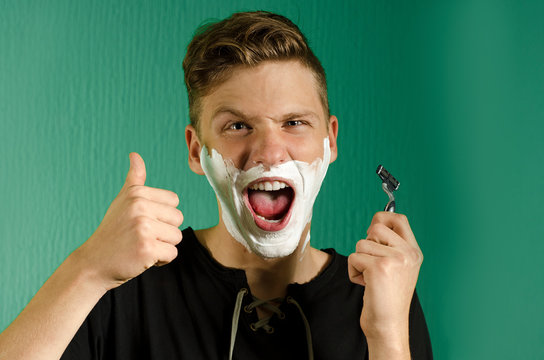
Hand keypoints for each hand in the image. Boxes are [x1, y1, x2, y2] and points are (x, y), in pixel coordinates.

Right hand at [74, 152, 183, 290]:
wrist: (94, 263)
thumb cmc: (113, 231)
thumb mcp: (122, 201)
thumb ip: (134, 179)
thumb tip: (135, 155)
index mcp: (137, 193)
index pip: (174, 201)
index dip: (162, 215)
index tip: (143, 222)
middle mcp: (140, 207)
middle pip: (178, 219)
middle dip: (165, 231)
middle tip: (142, 237)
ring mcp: (143, 227)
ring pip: (177, 237)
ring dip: (163, 246)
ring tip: (141, 246)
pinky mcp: (146, 248)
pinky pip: (172, 253)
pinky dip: (161, 259)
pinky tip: (142, 258)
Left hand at [348, 212, 422, 340]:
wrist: (388, 324)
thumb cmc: (387, 296)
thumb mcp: (398, 267)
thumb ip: (391, 246)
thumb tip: (375, 222)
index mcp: (414, 252)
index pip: (399, 219)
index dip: (383, 218)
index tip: (373, 230)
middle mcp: (408, 253)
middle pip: (376, 226)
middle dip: (367, 243)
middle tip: (372, 263)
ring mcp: (395, 259)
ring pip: (362, 243)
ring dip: (359, 260)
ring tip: (370, 278)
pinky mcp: (379, 268)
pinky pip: (354, 257)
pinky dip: (353, 271)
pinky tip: (365, 285)